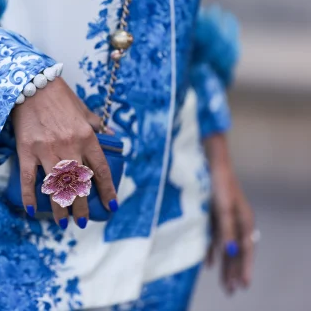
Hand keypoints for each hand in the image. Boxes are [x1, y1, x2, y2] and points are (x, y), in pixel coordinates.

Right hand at [11, 77, 116, 228]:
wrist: (32, 84)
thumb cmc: (60, 97)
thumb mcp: (85, 111)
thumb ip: (98, 127)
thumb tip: (111, 139)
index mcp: (86, 137)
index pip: (100, 170)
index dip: (107, 191)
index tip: (111, 206)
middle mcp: (69, 145)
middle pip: (78, 184)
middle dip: (81, 207)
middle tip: (83, 222)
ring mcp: (46, 149)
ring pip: (56, 186)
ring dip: (60, 208)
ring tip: (64, 223)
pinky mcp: (27, 150)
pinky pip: (28, 178)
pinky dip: (30, 196)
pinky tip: (34, 211)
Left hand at [205, 134, 254, 294]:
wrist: (208, 162)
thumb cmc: (218, 183)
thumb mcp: (222, 208)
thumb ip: (226, 230)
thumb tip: (230, 253)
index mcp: (244, 220)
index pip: (246, 250)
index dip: (244, 268)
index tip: (243, 285)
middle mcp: (237, 221)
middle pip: (237, 252)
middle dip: (234, 272)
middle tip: (232, 291)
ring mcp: (225, 218)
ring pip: (226, 247)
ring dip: (224, 266)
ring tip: (224, 284)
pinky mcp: (213, 214)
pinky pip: (214, 238)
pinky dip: (211, 251)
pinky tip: (207, 264)